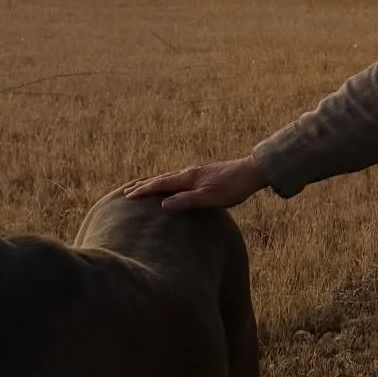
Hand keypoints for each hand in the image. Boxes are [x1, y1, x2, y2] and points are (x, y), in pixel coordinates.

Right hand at [122, 156, 267, 212]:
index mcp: (188, 178)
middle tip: (125, 191)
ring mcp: (196, 173)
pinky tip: (170, 186)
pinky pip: (177, 179)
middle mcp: (188, 173)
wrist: (252, 172)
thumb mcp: (210, 198)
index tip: (127, 196)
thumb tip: (162, 204)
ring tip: (142, 186)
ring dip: (153, 182)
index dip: (143, 190)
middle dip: (142, 185)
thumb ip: (186, 201)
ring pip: (168, 177)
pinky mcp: (203, 175)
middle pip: (160, 178)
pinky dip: (166, 182)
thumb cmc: (233, 187)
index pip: (159, 184)